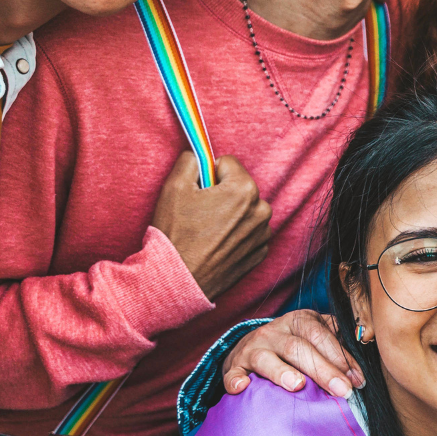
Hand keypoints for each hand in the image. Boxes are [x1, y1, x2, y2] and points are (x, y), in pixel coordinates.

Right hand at [150, 152, 271, 299]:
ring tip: (207, 231)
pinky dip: (235, 234)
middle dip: (222, 193)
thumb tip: (199, 155)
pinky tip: (216, 244)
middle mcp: (262, 210)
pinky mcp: (259, 253)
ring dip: (230, 214)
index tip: (198, 190)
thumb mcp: (174, 187)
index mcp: (245, 189)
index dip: (208, 174)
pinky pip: (248, 232)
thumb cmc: (175, 235)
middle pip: (239, 187)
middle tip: (200, 213)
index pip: (227, 164)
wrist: (177, 280)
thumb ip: (190, 161)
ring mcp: (263, 234)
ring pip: (245, 210)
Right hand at [220, 309, 361, 397]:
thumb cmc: (295, 345)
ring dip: (282, 372)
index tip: (358, 380)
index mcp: (299, 321)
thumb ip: (338, 339)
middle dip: (323, 370)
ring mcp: (252, 348)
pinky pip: (232, 373)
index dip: (341, 357)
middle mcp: (274, 331)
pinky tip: (242, 388)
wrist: (252, 347)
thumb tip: (367, 343)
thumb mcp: (316, 335)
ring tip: (298, 387)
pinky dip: (236, 380)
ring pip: (266, 358)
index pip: (321, 335)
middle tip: (342, 391)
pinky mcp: (233, 366)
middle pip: (299, 348)